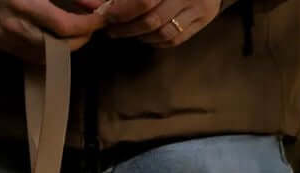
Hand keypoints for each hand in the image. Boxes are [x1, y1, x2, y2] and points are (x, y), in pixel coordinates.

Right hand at [0, 0, 107, 61]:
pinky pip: (34, 56)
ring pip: (48, 55)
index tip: (100, 19)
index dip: (85, 25)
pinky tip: (54, 37)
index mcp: (24, 4)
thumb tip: (97, 6)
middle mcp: (14, 25)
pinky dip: (49, 49)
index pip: (63, 25)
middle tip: (89, 26)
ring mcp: (7, 38)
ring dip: (66, 45)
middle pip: (58, 45)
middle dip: (80, 38)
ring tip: (73, 31)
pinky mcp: (3, 44)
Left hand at [80, 0, 221, 47]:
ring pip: (163, 33)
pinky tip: (145, 35)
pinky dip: (156, 41)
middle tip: (112, 29)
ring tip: (127, 31)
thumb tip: (95, 4)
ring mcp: (198, 6)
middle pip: (151, 20)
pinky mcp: (204, 18)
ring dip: (140, 36)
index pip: (143, 1)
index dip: (122, 11)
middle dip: (127, 28)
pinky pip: (175, 39)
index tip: (106, 15)